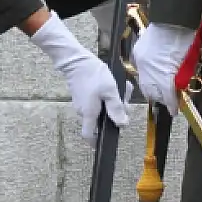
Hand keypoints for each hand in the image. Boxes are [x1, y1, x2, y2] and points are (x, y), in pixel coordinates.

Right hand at [30, 12, 129, 142]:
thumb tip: (122, 124)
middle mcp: (83, 111)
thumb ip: (116, 108)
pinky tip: (114, 85)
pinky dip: (106, 96)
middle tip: (125, 101)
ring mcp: (82, 103)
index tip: (106, 141)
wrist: (76, 60)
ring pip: (100, 109)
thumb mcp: (110, 90)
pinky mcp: (83, 95)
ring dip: (112, 101)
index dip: (96, 142)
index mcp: (89, 114)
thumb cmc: (93, 75)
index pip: (89, 136)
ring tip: (122, 89)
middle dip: (114, 113)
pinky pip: (97, 101)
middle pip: (100, 121)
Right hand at [132, 22, 197, 115]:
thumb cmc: (186, 37)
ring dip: (153, 87)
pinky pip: (140, 69)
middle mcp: (150, 70)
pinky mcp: (137, 53)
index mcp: (165, 75)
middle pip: (152, 92)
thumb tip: (180, 88)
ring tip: (161, 87)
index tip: (175, 110)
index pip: (167, 96)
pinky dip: (147, 73)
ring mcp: (142, 62)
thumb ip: (183, 78)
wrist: (174, 17)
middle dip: (161, 97)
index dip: (172, 104)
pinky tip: (153, 73)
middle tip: (169, 98)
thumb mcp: (189, 62)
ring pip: (144, 82)